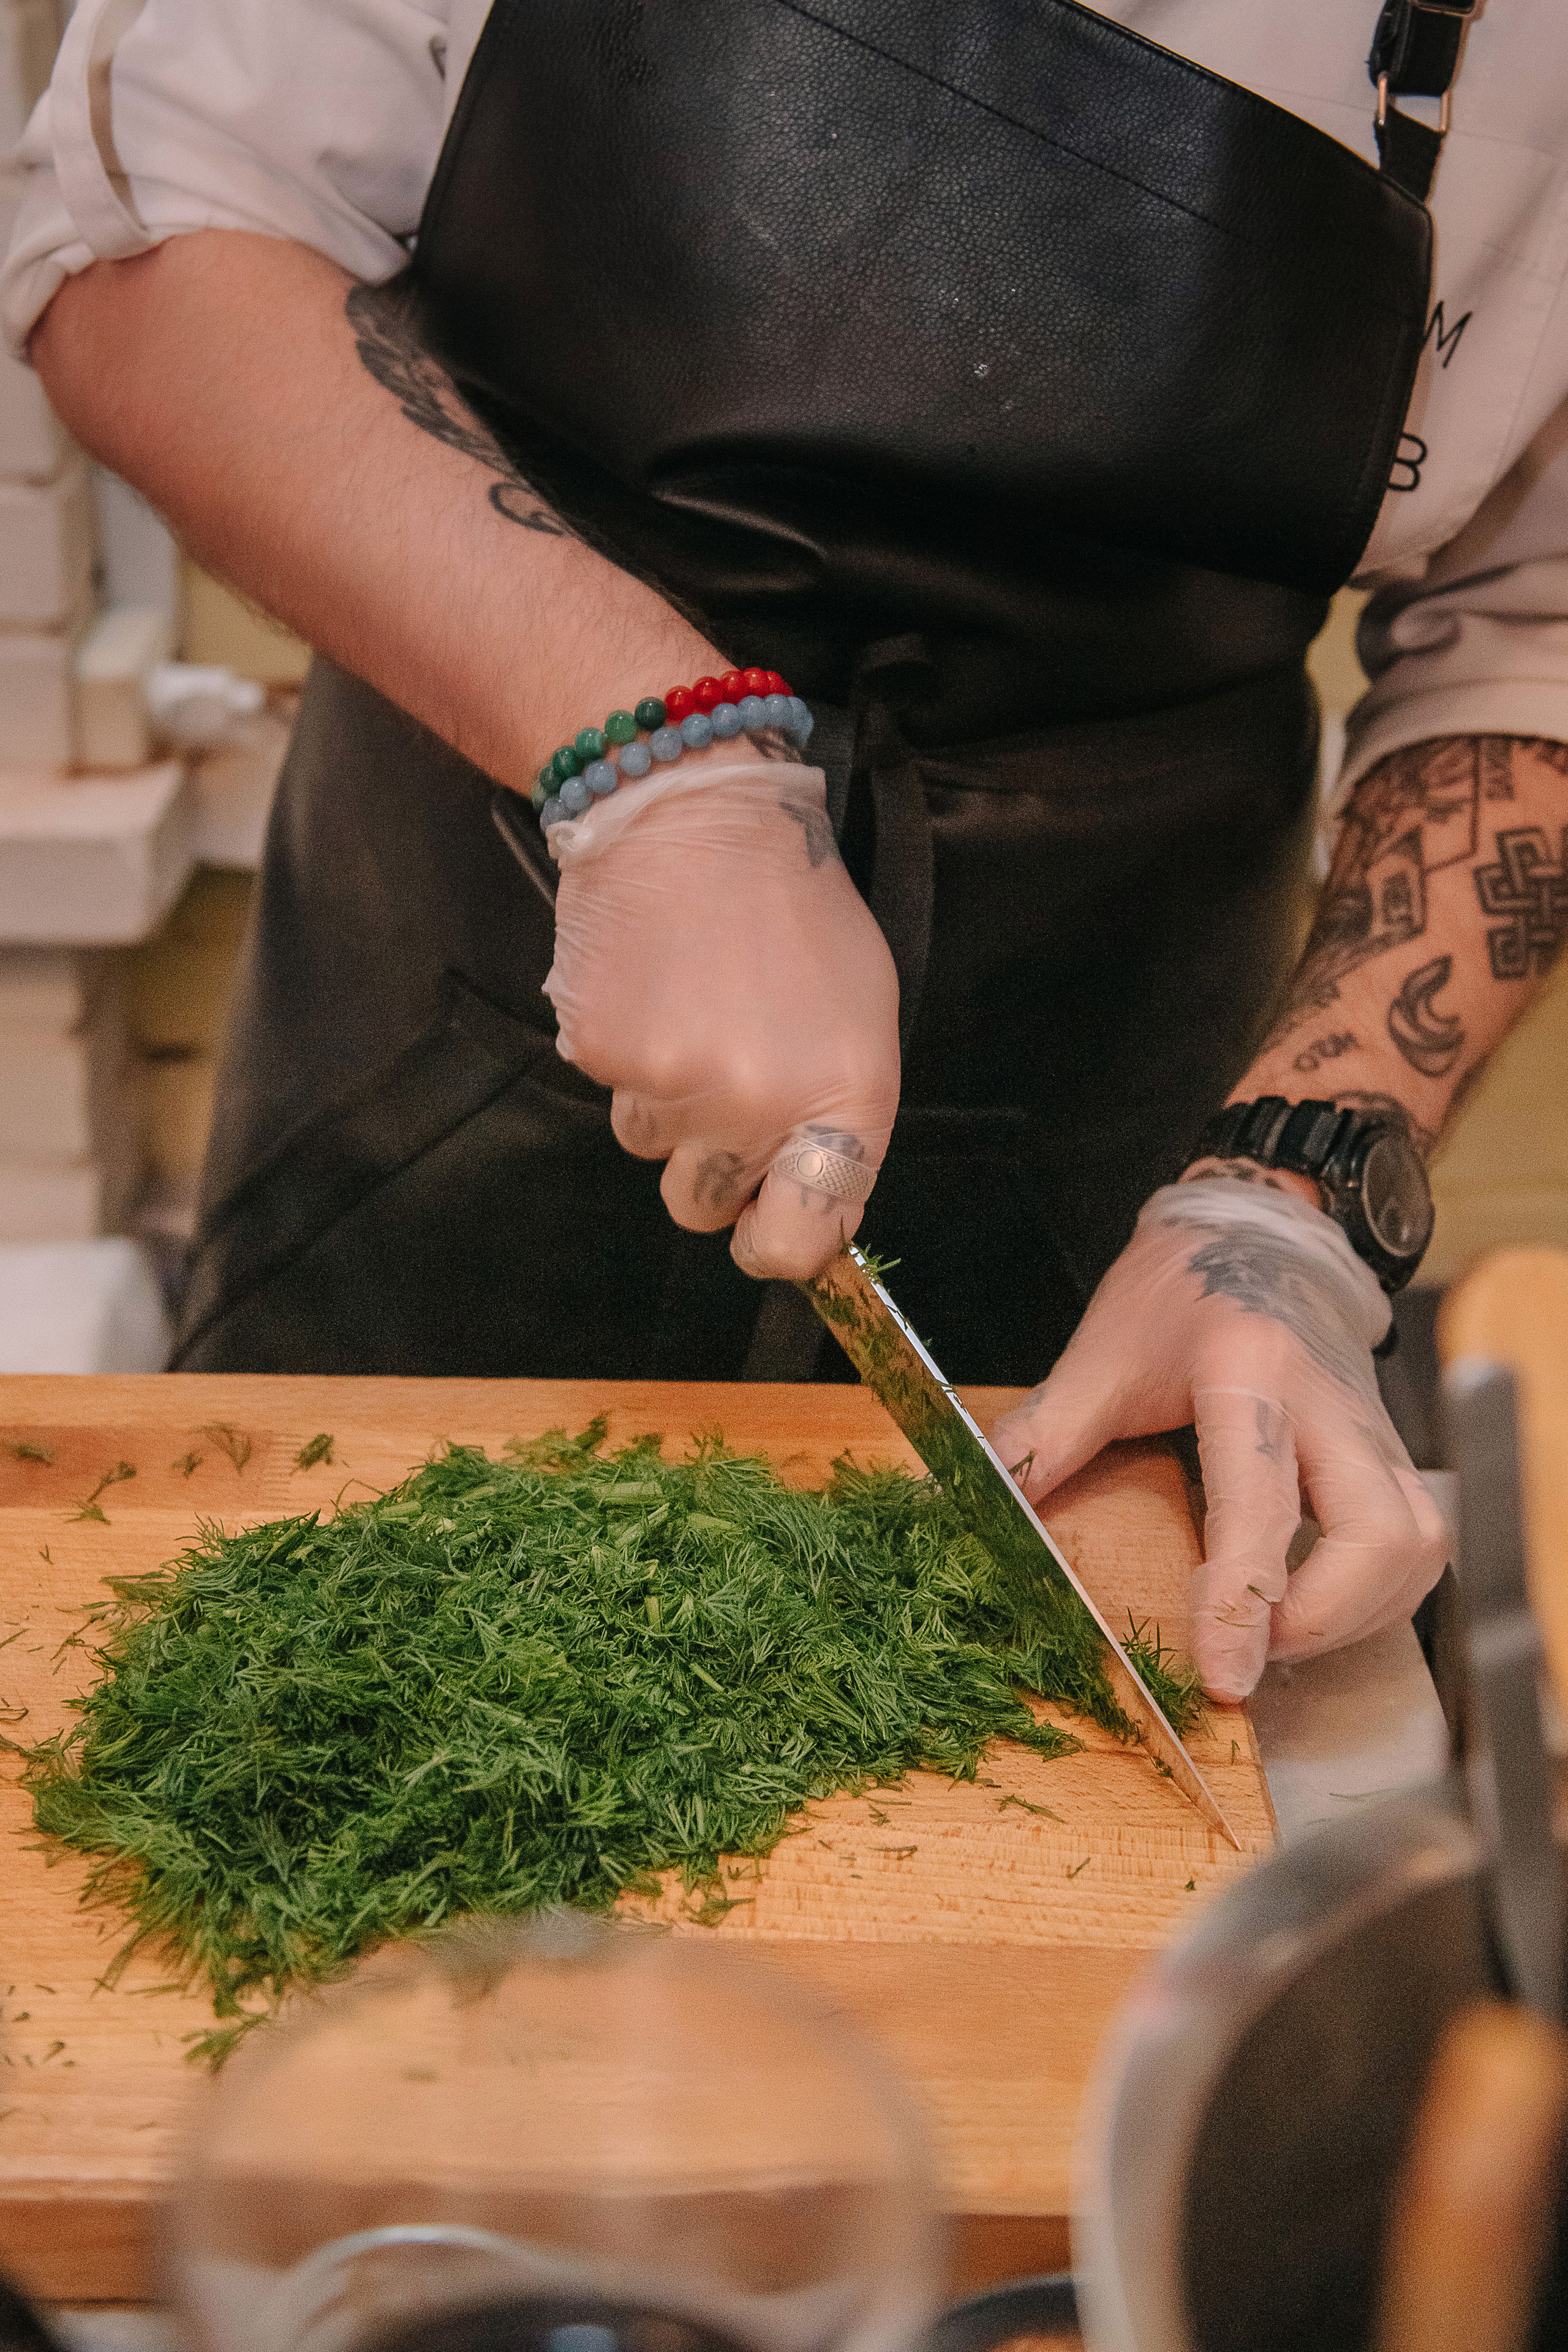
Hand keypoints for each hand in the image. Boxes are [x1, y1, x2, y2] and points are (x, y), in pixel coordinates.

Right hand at [544, 753, 900, 1277]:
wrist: (695, 814)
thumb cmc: (794, 910)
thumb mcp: (860, 1017)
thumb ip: (835, 1123)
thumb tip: (802, 1209)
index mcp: (843, 1101)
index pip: (798, 1242)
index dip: (776, 1242)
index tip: (767, 1224)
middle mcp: (756, 1108)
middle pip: (705, 1209)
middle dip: (713, 1167)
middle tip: (726, 1078)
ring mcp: (671, 1086)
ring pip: (652, 1148)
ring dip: (667, 1102)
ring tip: (691, 1008)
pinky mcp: (601, 1054)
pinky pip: (611, 1091)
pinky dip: (627, 1052)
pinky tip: (653, 987)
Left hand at [990, 1176, 1447, 1700]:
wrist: (1252, 1234)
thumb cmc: (1174, 1294)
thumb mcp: (1098, 1358)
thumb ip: (1041, 1437)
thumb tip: (969, 1505)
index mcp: (1250, 1370)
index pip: (1260, 1502)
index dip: (1244, 1598)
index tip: (1227, 1676)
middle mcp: (1329, 1403)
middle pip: (1380, 1534)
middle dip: (1326, 1617)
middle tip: (1258, 1649)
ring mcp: (1373, 1427)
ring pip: (1417, 1542)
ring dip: (1363, 1611)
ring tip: (1285, 1632)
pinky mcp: (1392, 1450)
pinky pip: (1419, 1537)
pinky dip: (1382, 1591)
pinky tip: (1324, 1605)